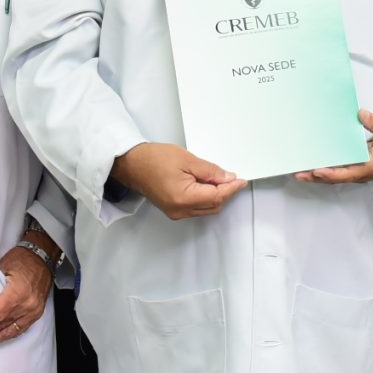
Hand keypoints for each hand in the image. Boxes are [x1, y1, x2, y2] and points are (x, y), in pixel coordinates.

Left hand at [0, 245, 52, 350]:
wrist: (43, 256)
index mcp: (17, 294)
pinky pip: (21, 328)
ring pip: (11, 331)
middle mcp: (27, 306)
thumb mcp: (1, 269)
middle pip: (1, 326)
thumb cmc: (23, 259)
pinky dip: (8, 335)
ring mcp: (33, 311)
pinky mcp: (37, 313)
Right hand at [113, 141, 244, 219]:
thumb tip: (227, 178)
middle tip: (233, 178)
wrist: (131, 164)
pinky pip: (197, 207)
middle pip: (213, 205)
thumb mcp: (187, 159)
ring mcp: (176, 212)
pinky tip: (208, 185)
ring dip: (216, 196)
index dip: (231, 188)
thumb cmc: (153, 159)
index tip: (241, 181)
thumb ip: (210, 171)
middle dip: (226, 192)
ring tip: (221, 179)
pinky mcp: (173, 210)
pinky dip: (206, 198)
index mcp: (184, 198)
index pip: (217, 196)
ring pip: (206, 208)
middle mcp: (180, 210)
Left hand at [299, 110, 372, 184]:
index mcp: (371, 166)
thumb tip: (361, 114)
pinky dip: (325, 171)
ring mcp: (359, 172)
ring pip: (335, 177)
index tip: (317, 170)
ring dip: (317, 176)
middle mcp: (362, 173)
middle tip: (298, 173)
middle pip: (336, 178)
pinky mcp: (357, 169)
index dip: (332, 173)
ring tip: (298, 171)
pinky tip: (313, 166)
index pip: (348, 173)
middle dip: (317, 177)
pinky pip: (339, 172)